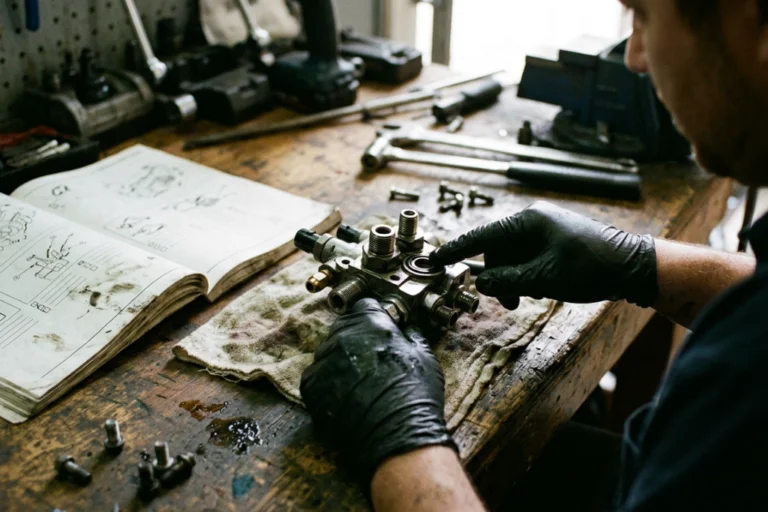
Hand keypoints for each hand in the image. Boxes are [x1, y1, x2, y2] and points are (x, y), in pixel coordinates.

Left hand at [300, 299, 455, 482]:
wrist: (396, 436)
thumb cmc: (415, 396)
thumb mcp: (424, 356)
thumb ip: (411, 334)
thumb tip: (406, 328)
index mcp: (371, 323)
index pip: (365, 306)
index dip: (374, 318)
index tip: (379, 331)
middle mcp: (343, 336)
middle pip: (344, 327)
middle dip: (356, 337)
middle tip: (371, 360)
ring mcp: (323, 361)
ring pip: (328, 351)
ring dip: (340, 360)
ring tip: (359, 382)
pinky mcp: (310, 386)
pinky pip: (316, 375)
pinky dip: (327, 383)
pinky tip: (345, 396)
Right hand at [429, 201, 657, 308]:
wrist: (632, 267)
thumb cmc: (591, 267)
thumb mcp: (544, 278)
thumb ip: (507, 281)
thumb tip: (480, 282)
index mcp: (527, 221)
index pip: (482, 235)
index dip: (457, 249)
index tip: (436, 258)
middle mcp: (533, 221)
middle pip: (497, 251)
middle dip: (497, 276)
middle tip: (506, 300)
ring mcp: (545, 230)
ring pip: (512, 257)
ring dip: (513, 279)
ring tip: (527, 296)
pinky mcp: (554, 242)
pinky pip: (527, 258)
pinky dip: (527, 276)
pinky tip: (540, 288)